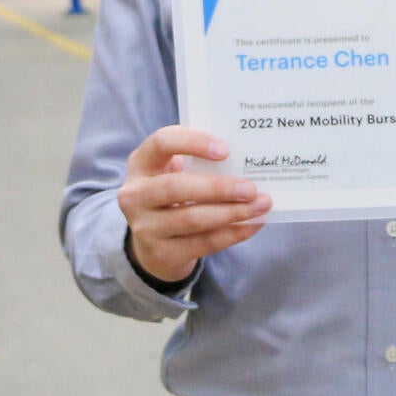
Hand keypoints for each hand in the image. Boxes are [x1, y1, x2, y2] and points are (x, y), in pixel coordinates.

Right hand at [118, 126, 272, 285]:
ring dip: (232, 212)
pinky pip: (203, 243)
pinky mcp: (162, 253)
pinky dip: (233, 233)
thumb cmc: (173, 195)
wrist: (153, 244)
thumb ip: (199, 162)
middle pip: (176, 187)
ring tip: (260, 205)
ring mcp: (145, 227)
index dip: (193, 143)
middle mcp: (135, 194)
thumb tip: (247, 161)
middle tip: (251, 188)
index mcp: (141, 163)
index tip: (225, 151)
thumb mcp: (173, 172)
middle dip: (218, 188)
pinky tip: (253, 224)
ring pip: (192, 219)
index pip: (162, 142)